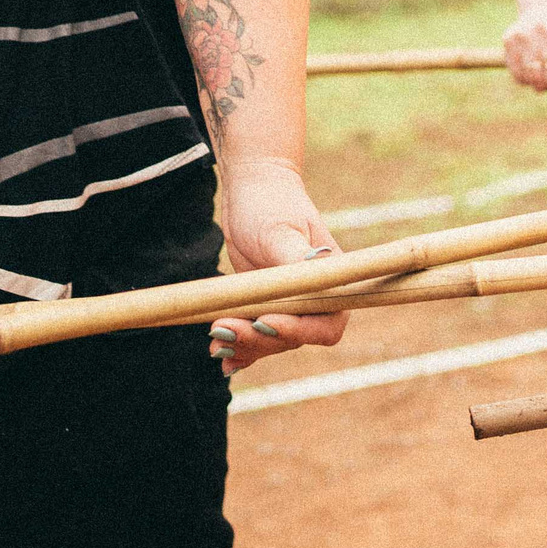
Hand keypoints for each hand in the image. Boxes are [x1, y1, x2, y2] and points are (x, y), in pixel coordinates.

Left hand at [208, 157, 346, 374]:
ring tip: (215, 342)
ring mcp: (290, 305)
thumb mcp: (279, 230)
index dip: (299, 330)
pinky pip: (258, 336)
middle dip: (260, 339)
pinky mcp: (267, 306)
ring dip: (245, 346)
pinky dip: (240, 349)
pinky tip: (221, 357)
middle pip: (295, 338)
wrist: (252, 190)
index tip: (265, 320)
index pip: (327, 323)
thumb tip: (312, 281)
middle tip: (222, 328)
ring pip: (273, 341)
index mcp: (331, 280)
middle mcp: (315, 298)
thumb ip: (296, 259)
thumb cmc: (271, 203)